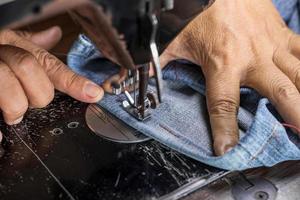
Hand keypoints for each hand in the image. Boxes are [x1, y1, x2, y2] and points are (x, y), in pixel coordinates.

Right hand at [0, 27, 102, 124]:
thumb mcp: (8, 41)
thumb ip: (33, 45)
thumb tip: (55, 34)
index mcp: (15, 46)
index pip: (50, 64)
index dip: (74, 81)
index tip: (94, 94)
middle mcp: (0, 54)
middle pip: (31, 70)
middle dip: (36, 94)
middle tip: (27, 104)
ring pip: (8, 85)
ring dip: (14, 104)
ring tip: (12, 112)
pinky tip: (0, 136)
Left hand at [159, 0, 299, 155]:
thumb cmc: (200, 11)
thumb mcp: (175, 38)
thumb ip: (160, 60)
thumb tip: (138, 76)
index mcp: (223, 63)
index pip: (223, 104)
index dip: (225, 130)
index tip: (228, 151)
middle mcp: (253, 58)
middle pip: (280, 93)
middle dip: (295, 117)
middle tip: (299, 139)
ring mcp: (272, 46)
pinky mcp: (283, 35)